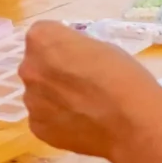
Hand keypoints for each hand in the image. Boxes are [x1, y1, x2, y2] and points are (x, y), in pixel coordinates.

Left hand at [17, 20, 161, 161]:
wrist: (133, 124)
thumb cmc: (123, 77)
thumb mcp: (101, 47)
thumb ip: (75, 50)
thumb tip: (70, 60)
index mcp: (42, 39)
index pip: (42, 34)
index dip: (62, 45)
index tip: (78, 56)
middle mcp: (29, 68)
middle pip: (36, 65)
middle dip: (53, 71)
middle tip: (81, 83)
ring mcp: (30, 101)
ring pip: (39, 94)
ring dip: (54, 97)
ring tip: (84, 108)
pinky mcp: (37, 128)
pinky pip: (44, 118)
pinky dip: (58, 120)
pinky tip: (81, 124)